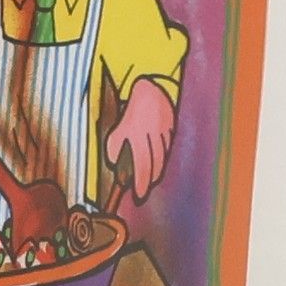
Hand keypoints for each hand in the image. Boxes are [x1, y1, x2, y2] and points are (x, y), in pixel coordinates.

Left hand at [104, 79, 175, 201]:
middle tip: (143, 191)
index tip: (138, 195)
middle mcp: (153, 136)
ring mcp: (164, 133)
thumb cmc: (130, 112)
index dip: (140, 183)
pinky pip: (167, 148)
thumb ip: (114, 148)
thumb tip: (115, 164)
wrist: (151, 89)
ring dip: (156, 170)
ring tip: (149, 178)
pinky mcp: (172, 130)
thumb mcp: (117, 129)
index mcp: (138, 136)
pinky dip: (162, 157)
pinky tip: (157, 161)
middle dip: (148, 181)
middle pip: (154, 165)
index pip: (141, 166)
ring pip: (162, 158)